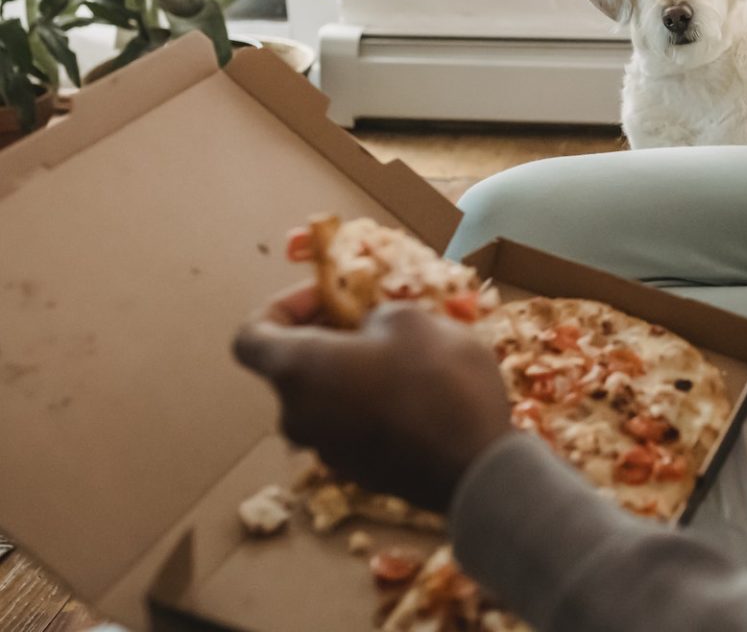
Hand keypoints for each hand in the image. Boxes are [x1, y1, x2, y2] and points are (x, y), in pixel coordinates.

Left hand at [232, 285, 510, 513]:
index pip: (250, 336)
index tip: (327, 295)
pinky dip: (373, 402)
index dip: (283, 306)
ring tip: (407, 353)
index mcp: (297, 370)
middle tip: (375, 317)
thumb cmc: (437, 382)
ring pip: (327, 396)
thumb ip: (375, 316)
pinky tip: (420, 392)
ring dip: (356, 369)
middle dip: (330, 335)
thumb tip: (370, 331)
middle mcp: (297, 414)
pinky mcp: (359, 471)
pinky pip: (353, 425)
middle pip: (294, 367)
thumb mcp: (412, 319)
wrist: (474, 467)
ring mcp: (326, 450)